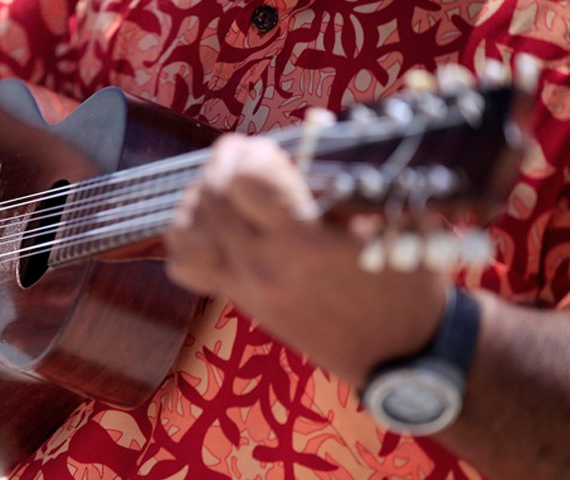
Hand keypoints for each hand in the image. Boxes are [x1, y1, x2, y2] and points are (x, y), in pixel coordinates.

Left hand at [165, 133, 446, 385]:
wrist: (397, 357)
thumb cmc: (404, 288)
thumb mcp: (393, 226)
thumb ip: (349, 176)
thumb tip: (312, 128)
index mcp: (305, 245)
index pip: (244, 181)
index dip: (253, 153)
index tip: (274, 151)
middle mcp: (263, 267)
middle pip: (210, 196)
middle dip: (225, 162)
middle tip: (248, 156)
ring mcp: (243, 288)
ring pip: (184, 230)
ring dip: (201, 197)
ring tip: (228, 188)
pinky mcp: (236, 301)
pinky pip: (185, 265)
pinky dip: (190, 237)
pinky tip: (215, 225)